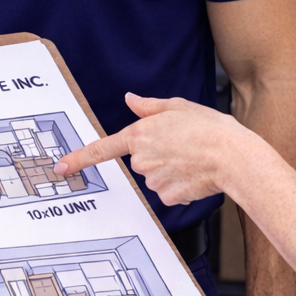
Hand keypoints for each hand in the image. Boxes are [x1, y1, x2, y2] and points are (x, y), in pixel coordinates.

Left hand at [56, 93, 243, 203]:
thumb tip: (130, 99)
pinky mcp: (169, 197)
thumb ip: (149, 107)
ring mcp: (154, 181)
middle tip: (183, 144)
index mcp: (140, 135)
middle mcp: (142, 160)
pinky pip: (170, 191)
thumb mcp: (179, 106)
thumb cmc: (211, 129)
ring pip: (156, 177)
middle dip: (157, 154)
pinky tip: (197, 174)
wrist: (234, 157)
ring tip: (194, 158)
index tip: (60, 168)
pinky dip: (182, 185)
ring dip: (171, 170)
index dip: (78, 159)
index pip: (101, 149)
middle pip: (141, 160)